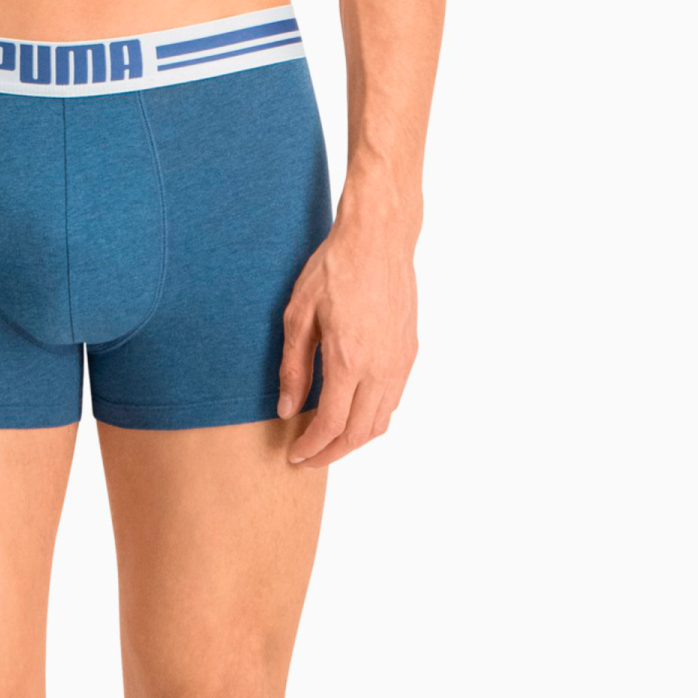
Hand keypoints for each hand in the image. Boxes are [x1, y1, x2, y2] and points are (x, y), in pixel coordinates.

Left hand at [277, 177, 419, 468]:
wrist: (378, 239)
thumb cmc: (333, 269)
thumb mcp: (298, 315)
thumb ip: (294, 367)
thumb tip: (288, 411)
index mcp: (349, 360)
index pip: (331, 425)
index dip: (311, 448)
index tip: (294, 455)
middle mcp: (381, 368)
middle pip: (359, 433)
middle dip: (331, 453)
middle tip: (307, 457)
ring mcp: (399, 362)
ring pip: (381, 422)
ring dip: (354, 439)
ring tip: (328, 440)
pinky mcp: (409, 352)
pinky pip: (393, 400)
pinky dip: (372, 417)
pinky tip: (351, 410)